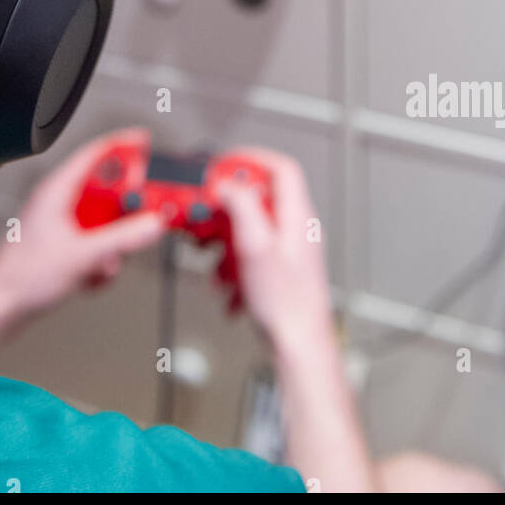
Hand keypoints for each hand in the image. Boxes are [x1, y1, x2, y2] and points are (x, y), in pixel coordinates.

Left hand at [0, 128, 163, 358]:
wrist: (1, 306)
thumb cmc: (23, 276)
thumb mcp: (82, 255)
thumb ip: (122, 239)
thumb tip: (151, 224)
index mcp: (58, 190)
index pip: (95, 154)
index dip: (123, 144)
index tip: (145, 142)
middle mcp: (60, 202)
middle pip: (107, 190)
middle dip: (125, 210)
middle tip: (143, 216)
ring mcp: (63, 224)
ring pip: (104, 221)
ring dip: (113, 243)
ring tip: (107, 263)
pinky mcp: (65, 244)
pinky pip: (96, 242)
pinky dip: (102, 259)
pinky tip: (93, 276)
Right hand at [216, 147, 330, 355]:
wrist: (298, 345)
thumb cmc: (286, 303)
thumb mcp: (255, 245)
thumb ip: (241, 206)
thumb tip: (228, 184)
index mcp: (296, 216)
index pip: (281, 168)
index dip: (251, 160)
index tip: (224, 166)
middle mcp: (296, 230)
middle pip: (258, 201)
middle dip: (226, 212)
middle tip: (206, 219)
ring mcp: (289, 252)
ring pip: (250, 233)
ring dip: (226, 247)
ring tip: (216, 265)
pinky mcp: (281, 273)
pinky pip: (251, 259)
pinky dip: (234, 271)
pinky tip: (229, 291)